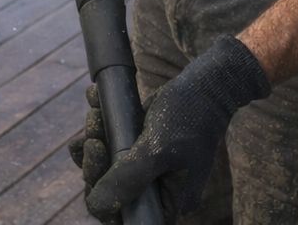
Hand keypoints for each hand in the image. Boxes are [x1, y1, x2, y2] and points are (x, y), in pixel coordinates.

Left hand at [85, 36, 270, 222]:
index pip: (124, 216)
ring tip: (96, 112)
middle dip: (95, 160)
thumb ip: (128, 179)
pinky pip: (111, 144)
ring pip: (106, 164)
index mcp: (167, 203)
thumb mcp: (158, 150)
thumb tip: (97, 206)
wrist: (203, 86)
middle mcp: (156, 191)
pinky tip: (95, 102)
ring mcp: (146, 170)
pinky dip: (100, 124)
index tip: (94, 159)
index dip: (101, 195)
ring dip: (95, 137)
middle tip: (93, 135)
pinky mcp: (139, 149)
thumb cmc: (189, 118)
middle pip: (110, 189)